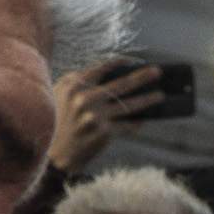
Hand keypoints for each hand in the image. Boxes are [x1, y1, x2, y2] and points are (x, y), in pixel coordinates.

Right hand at [47, 61, 161, 173]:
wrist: (53, 153)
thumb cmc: (57, 121)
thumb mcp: (60, 95)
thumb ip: (79, 81)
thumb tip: (110, 73)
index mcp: (74, 85)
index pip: (102, 68)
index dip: (121, 62)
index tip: (134, 60)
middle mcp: (85, 98)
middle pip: (121, 84)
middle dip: (142, 77)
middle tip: (158, 72)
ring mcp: (95, 115)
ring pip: (129, 106)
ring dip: (147, 100)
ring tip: (160, 95)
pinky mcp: (103, 132)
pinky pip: (126, 126)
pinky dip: (135, 123)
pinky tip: (143, 120)